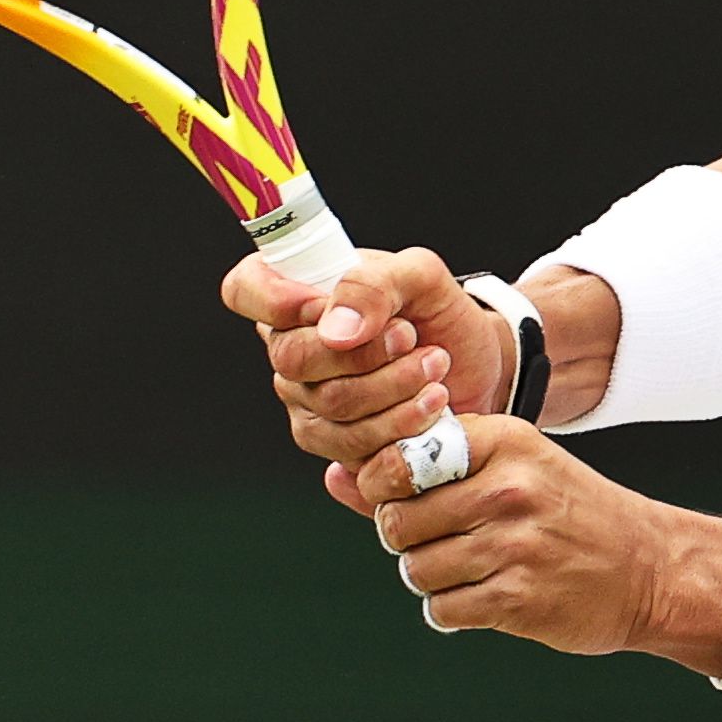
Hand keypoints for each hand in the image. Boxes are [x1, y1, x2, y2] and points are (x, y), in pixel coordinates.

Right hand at [220, 242, 514, 467]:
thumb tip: (334, 329)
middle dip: (365, 352)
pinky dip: (401, 426)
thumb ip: (374, 284)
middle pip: (292, 358)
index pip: (245, 287)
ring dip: (394, 387)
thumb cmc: (438, 313)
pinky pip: (352, 446)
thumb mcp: (420, 276)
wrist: (475, 366)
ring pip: (330, 405)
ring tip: (434, 366)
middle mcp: (290, 346)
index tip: (325, 306)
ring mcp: (305, 399)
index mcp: (297, 290)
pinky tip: (432, 407)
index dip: (275, 299)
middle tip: (412, 337)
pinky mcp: (332, 442)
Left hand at [338, 417, 721, 663]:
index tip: (400, 498)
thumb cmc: (565, 513)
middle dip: (404, 537)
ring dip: (428, 576)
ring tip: (464, 569)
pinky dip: (451, 609)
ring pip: (416, 568)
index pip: (400, 457)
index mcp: (504, 441)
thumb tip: (334, 479)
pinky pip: (443, 608)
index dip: (383, 485)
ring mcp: (515, 545)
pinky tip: (482, 597)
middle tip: (437, 541)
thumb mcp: (508, 469)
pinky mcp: (519, 599)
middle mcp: (509, 488)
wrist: (649, 569)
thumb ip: (421, 471)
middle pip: (398, 518)